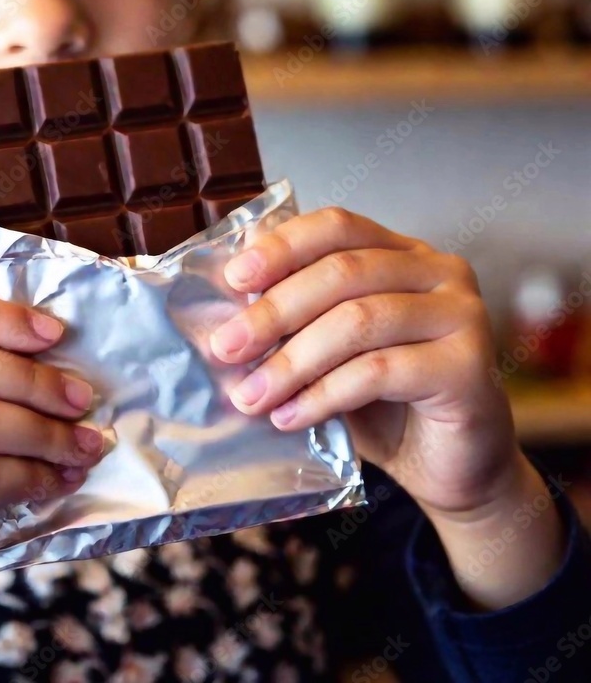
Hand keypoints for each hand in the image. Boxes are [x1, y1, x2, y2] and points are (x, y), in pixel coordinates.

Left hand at [210, 206, 564, 607]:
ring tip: (251, 395)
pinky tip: (291, 416)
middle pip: (342, 273)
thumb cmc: (386, 404)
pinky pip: (379, 371)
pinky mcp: (469, 368)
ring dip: (292, 361)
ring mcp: (462, 315)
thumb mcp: (331, 349)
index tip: (234, 278)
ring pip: (357, 321)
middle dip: (274, 311)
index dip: (283, 246)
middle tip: (227, 347)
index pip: (338, 227)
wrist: (448, 469)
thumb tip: (230, 294)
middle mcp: (439, 272)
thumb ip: (297, 315)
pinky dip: (323, 394)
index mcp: (403, 252)